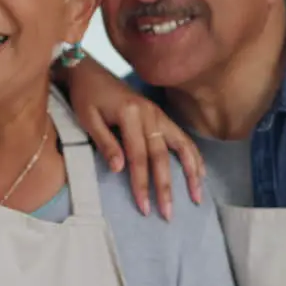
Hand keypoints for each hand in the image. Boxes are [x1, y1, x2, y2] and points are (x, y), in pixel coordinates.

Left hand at [57, 56, 203, 218]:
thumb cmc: (86, 96)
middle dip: (165, 187)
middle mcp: (150, 114)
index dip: (141, 183)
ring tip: (196, 197)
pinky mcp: (160, 115)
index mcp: (130, 114)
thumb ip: (105, 142)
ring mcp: (158, 114)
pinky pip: (182, 137)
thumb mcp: (88, 118)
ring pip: (181, 146)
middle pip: (161, 156)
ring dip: (190, 172)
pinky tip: (199, 173)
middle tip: (167, 213)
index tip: (144, 206)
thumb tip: (119, 169)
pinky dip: (193, 156)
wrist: (90, 71)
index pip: (138, 157)